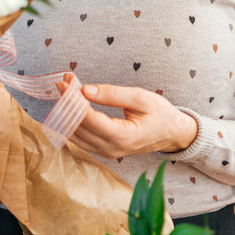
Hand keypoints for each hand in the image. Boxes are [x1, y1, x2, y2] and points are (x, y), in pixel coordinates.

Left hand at [57, 73, 198, 157]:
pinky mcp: (102, 151)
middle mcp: (111, 149)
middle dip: (67, 102)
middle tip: (63, 82)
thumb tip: (85, 90)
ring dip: (66, 112)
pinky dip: (71, 121)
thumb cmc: (160, 114)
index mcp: (123, 136)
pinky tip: (69, 104)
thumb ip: (112, 94)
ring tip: (65, 89)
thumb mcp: (141, 98)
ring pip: (74, 134)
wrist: (172, 134)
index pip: (89, 119)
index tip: (65, 83)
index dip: (74, 100)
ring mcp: (105, 153)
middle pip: (79, 126)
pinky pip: (79, 138)